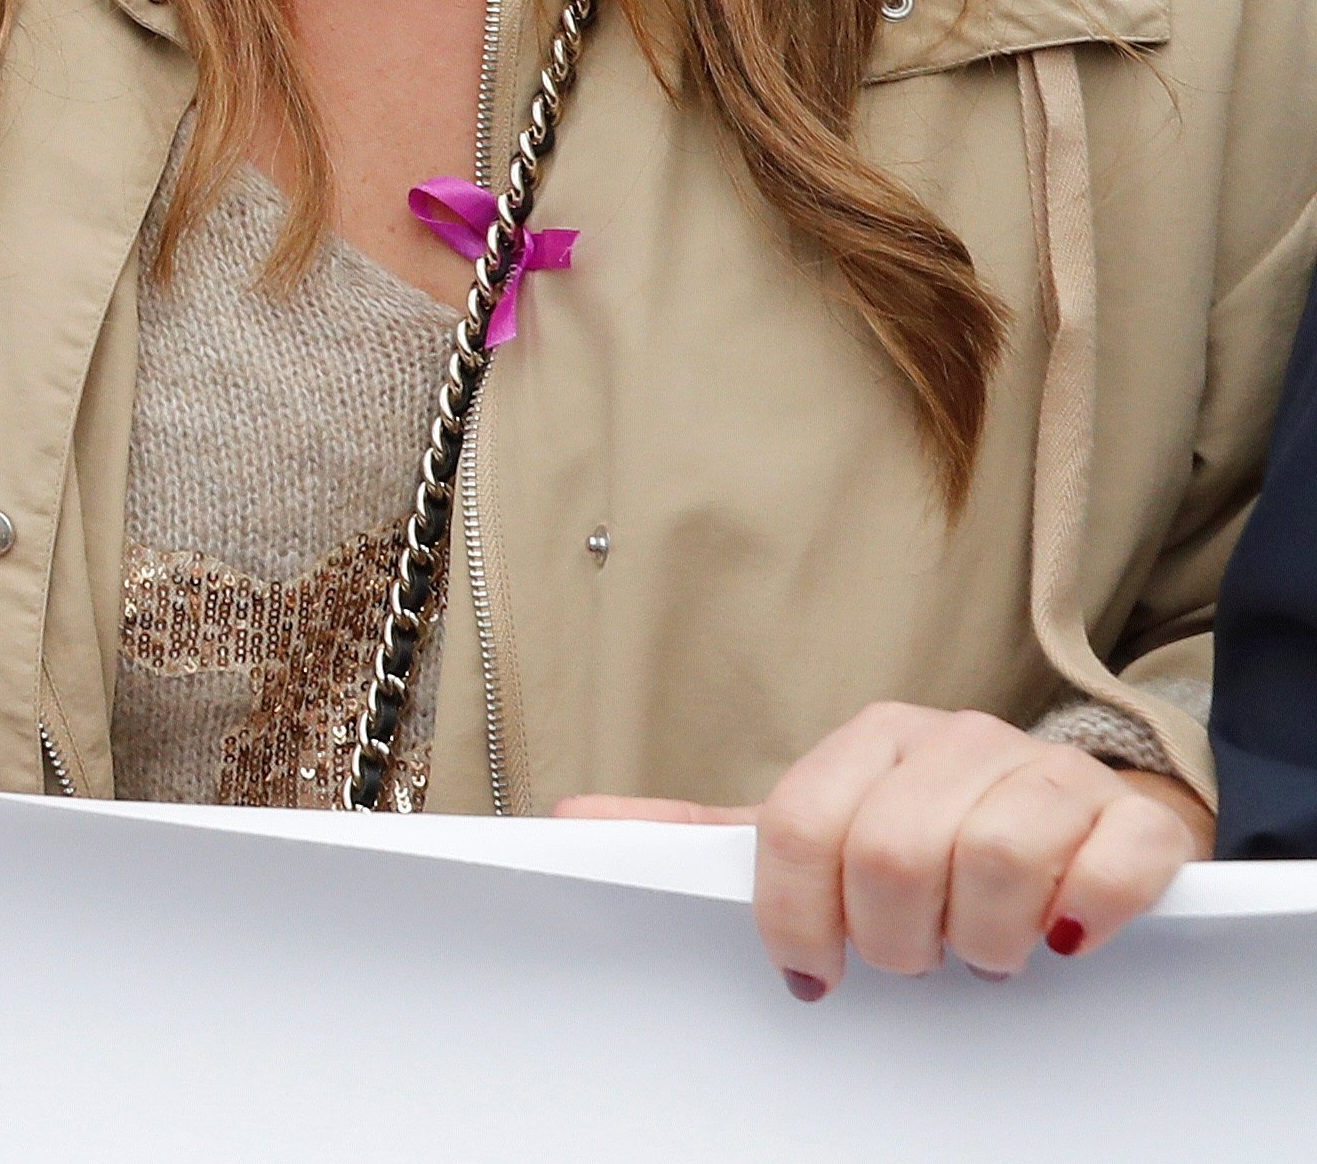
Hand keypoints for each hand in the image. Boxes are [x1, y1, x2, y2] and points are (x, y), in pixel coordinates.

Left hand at [558, 703, 1208, 988]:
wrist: (1077, 815)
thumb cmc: (929, 832)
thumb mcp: (819, 831)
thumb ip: (707, 836)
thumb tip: (575, 822)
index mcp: (869, 741)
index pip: (799, 826)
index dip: (797, 917)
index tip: (814, 972)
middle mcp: (956, 742)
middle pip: (895, 850)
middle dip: (895, 936)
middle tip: (912, 959)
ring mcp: (1049, 772)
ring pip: (997, 853)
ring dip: (984, 935)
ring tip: (983, 952)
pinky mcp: (1138, 817)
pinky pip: (1114, 857)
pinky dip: (1086, 910)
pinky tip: (1066, 938)